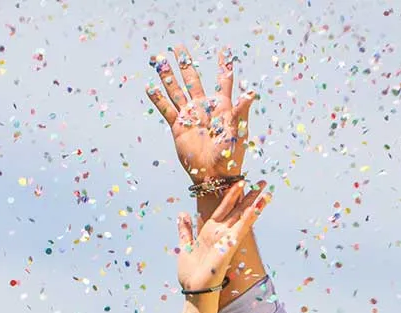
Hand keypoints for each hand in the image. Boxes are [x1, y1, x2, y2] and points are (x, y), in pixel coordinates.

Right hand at [147, 46, 255, 187]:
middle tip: (178, 47)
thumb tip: (251, 93)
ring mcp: (190, 116)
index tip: (225, 49)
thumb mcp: (238, 133)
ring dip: (168, 76)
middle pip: (192, 79)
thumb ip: (241, 111)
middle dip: (185, 63)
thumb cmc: (231, 157)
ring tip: (159, 60)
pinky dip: (158, 99)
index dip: (224, 65)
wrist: (214, 176)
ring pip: (176, 90)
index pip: (223, 80)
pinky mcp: (178, 127)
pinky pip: (166, 110)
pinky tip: (149, 87)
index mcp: (222, 107)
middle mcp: (204, 108)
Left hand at [175, 182, 269, 291]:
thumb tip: (182, 214)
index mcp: (211, 230)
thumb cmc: (191, 273)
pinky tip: (257, 206)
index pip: (225, 208)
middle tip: (262, 182)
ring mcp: (227, 238)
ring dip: (255, 203)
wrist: (194, 289)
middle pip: (238, 209)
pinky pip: (242, 228)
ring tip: (266, 190)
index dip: (232, 194)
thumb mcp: (185, 246)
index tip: (240, 181)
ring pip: (244, 216)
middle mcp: (221, 232)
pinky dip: (250, 217)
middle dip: (250, 195)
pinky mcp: (230, 245)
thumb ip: (185, 230)